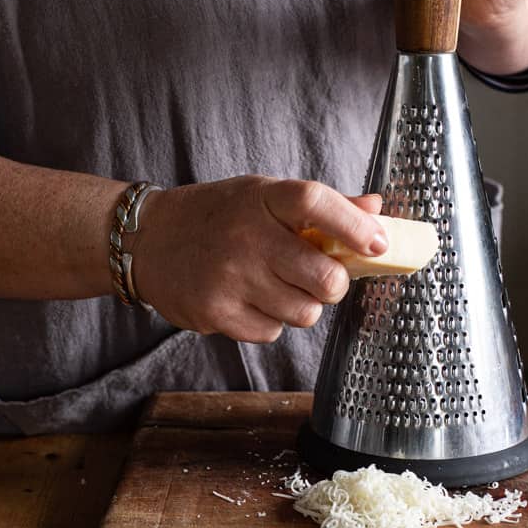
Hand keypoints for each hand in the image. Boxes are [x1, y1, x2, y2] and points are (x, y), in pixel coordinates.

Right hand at [130, 176, 385, 342]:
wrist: (148, 240)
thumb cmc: (217, 215)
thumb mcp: (262, 195)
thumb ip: (319, 205)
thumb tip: (376, 207)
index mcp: (261, 198)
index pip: (314, 203)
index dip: (354, 225)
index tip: (379, 244)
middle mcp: (245, 237)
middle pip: (324, 277)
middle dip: (334, 284)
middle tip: (322, 278)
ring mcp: (229, 278)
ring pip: (305, 313)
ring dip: (303, 305)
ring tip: (277, 286)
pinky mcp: (216, 313)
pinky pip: (273, 333)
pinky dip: (271, 322)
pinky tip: (250, 300)